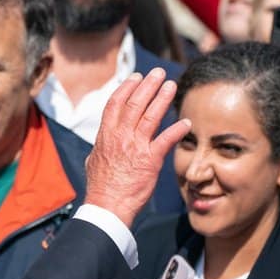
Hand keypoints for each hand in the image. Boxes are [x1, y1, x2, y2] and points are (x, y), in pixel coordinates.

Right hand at [84, 69, 189, 226]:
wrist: (107, 205)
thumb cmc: (100, 187)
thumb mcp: (93, 161)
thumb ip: (99, 149)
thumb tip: (98, 146)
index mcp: (106, 135)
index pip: (116, 104)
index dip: (127, 88)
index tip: (136, 77)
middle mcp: (120, 136)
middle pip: (135, 103)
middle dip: (148, 85)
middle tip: (158, 73)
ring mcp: (135, 147)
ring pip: (150, 115)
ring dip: (162, 98)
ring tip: (171, 85)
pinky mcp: (150, 160)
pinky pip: (166, 140)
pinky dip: (177, 129)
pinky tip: (186, 122)